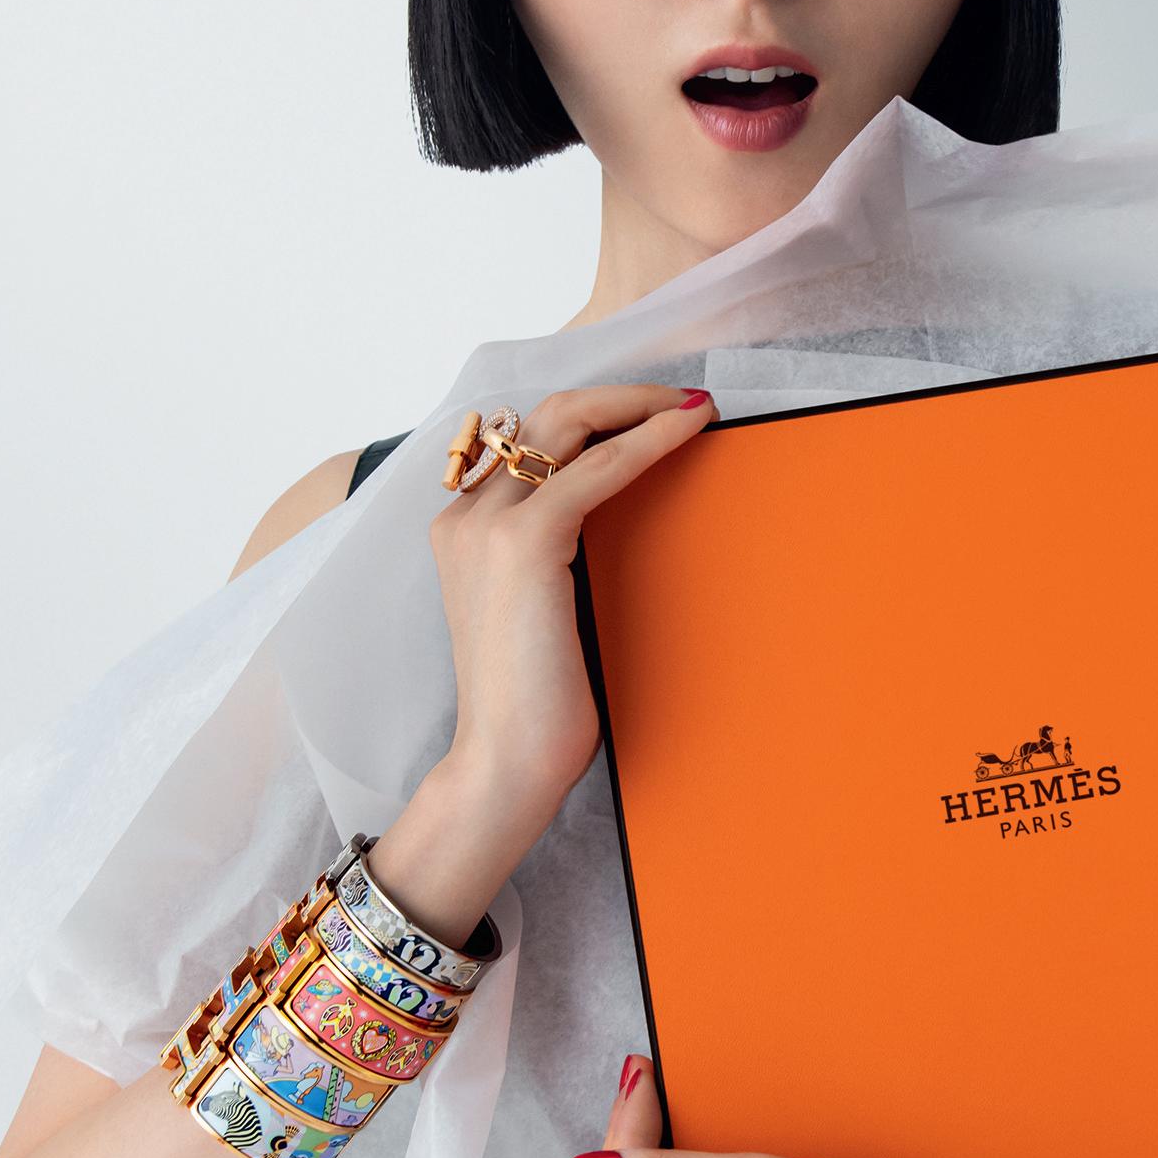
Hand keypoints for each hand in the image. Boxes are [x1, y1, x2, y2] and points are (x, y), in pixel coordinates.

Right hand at [428, 383, 716, 826]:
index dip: (596, 413)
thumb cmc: (537, 705)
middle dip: (619, 395)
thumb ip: (562, 560)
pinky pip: (596, 468)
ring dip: (636, 404)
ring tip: (691, 407)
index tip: (654, 411)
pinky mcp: (522, 542)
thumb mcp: (546, 612)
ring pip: (566, 422)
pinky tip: (685, 432)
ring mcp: (488, 524)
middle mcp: (466, 515)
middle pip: (546, 412)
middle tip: (681, 399)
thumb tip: (623, 523)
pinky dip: (645, 441)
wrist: (506, 762)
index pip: (529, 440)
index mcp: (466, 529)